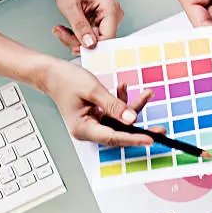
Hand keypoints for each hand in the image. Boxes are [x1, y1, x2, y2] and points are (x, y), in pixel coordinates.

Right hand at [42, 58, 164, 145]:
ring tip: (147, 94)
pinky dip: (121, 101)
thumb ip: (113, 105)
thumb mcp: (93, 90)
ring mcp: (92, 123)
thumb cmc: (65, 80)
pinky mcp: (96, 115)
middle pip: (119, 133)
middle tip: (160, 130)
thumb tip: (132, 119)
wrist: (51, 72)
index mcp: (84, 129)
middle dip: (140, 128)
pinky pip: (114, 113)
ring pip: (119, 121)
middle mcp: (89, 130)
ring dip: (133, 108)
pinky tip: (124, 88)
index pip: (114, 137)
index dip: (133, 139)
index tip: (151, 139)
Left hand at [53, 0, 123, 54]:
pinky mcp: (101, 24)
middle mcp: (113, 15)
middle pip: (100, 42)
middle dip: (79, 42)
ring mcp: (108, 20)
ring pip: (94, 42)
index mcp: (110, 8)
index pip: (108, 38)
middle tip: (62, 34)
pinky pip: (90, 39)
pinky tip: (67, 30)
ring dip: (75, 40)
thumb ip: (80, 26)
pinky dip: (77, 37)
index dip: (91, 46)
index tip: (74, 47)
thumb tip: (89, 45)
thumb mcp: (70, 6)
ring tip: (62, 30)